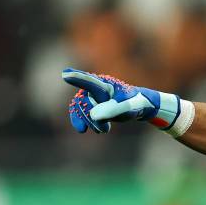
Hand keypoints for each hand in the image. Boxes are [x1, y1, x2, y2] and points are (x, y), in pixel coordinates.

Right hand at [63, 68, 180, 133]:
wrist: (140, 106)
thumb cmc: (135, 103)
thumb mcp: (127, 107)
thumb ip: (112, 110)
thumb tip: (93, 115)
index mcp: (105, 85)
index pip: (89, 81)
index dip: (76, 77)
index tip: (65, 74)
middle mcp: (95, 87)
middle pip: (82, 101)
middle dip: (89, 117)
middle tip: (104, 130)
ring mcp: (93, 95)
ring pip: (80, 108)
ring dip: (88, 122)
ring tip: (104, 130)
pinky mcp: (92, 104)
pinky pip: (79, 112)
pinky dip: (82, 121)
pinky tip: (92, 130)